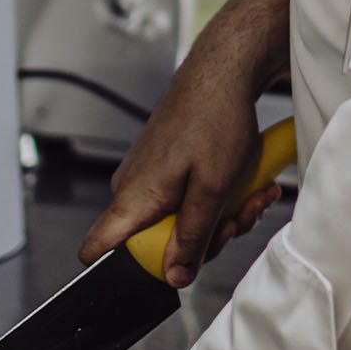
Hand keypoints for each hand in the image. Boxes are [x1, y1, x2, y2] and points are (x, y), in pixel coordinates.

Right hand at [81, 0, 291, 284]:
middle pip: (156, 245)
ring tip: (253, 195)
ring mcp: (148, 178)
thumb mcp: (213, 189)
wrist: (224, 72)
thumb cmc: (216, 119)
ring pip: (180, 222)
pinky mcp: (166, 169)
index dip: (123, 272)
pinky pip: (187, 200)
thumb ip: (192, 237)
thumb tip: (176, 277)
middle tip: (238, 219)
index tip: (168, 269)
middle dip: (205, 239)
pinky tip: (247, 186)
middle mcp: (132, 189)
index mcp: (133, 198)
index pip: (97, 249)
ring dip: (222, 217)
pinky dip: (218, 198)